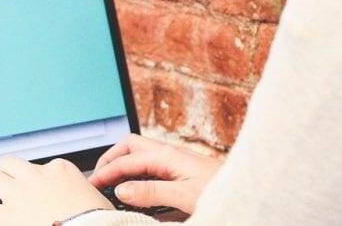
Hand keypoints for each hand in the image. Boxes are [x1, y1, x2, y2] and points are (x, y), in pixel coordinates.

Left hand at [0, 155, 113, 224]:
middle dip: (4, 174)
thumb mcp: (95, 200)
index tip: (33, 190)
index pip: (41, 167)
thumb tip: (82, 202)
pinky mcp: (6, 217)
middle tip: (3, 188)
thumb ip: (81, 195)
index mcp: (61, 171)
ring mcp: (20, 194)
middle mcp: (37, 177)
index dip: (35, 180)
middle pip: (10, 164)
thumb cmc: (99, 223)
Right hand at [89, 134, 222, 213]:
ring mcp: (176, 160)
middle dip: (112, 157)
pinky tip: (137, 187)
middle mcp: (169, 154)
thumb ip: (151, 191)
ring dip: (124, 163)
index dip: (106, 171)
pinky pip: (152, 165)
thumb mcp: (183, 195)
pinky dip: (137, 172)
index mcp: (166, 155)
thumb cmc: (221, 190)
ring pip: (141, 154)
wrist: (248, 190)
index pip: (127, 160)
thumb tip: (121, 189)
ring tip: (113, 180)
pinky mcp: (182, 170)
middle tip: (99, 176)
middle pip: (131, 146)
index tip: (93, 184)